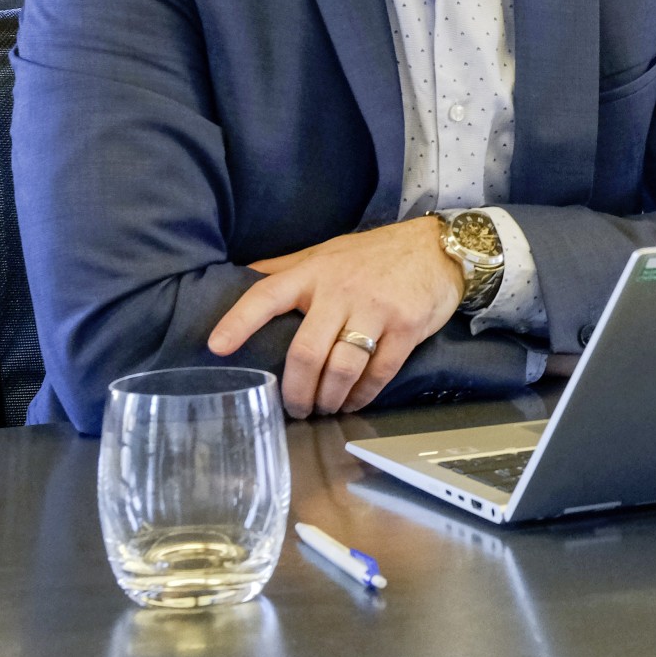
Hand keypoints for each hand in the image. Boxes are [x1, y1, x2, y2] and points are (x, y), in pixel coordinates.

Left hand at [206, 218, 464, 416]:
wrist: (438, 248)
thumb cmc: (374, 254)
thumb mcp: (326, 252)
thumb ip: (286, 268)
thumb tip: (241, 274)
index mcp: (314, 272)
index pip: (267, 296)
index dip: (239, 322)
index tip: (217, 348)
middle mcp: (341, 290)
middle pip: (307, 351)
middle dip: (296, 390)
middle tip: (294, 408)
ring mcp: (376, 309)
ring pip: (341, 368)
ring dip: (329, 398)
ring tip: (324, 408)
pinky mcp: (407, 327)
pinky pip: (378, 372)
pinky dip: (362, 395)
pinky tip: (353, 402)